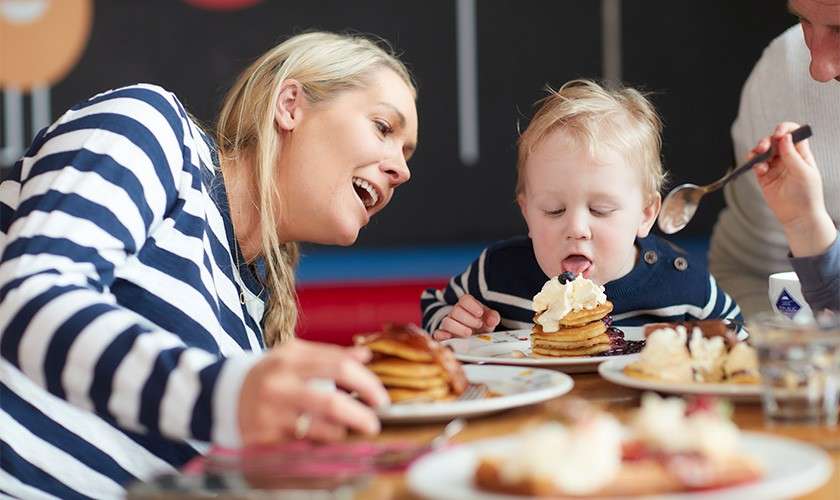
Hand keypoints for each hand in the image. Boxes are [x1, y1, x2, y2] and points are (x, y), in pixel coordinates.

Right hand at [237, 339, 387, 445]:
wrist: (222, 394)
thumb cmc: (269, 373)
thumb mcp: (294, 355)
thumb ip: (330, 354)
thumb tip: (366, 355)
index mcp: (290, 359)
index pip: (339, 366)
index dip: (366, 383)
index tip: (381, 398)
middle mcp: (279, 386)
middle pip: (331, 403)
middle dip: (360, 415)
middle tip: (374, 424)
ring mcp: (270, 414)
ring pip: (319, 430)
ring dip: (341, 433)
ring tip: (348, 431)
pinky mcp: (264, 439)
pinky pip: (303, 446)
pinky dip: (320, 446)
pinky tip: (327, 443)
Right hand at [432, 294, 500, 339]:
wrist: (475, 335)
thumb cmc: (481, 324)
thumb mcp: (490, 319)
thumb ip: (493, 317)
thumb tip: (492, 319)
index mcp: (466, 305)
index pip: (464, 299)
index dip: (472, 306)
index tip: (480, 313)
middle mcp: (455, 312)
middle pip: (456, 311)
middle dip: (469, 319)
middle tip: (479, 325)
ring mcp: (448, 323)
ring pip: (447, 322)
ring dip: (459, 328)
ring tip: (469, 333)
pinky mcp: (442, 335)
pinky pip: (437, 334)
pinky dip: (443, 336)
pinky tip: (451, 338)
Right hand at [751, 122, 835, 256]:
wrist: (798, 216)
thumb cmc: (807, 195)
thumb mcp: (803, 173)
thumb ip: (792, 155)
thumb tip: (785, 137)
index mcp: (801, 154)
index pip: (793, 134)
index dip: (785, 129)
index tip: (779, 134)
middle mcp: (787, 158)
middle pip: (774, 140)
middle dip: (767, 140)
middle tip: (764, 147)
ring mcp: (775, 167)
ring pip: (763, 152)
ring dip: (758, 151)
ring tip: (756, 156)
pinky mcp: (764, 177)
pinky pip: (756, 165)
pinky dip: (755, 164)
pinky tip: (759, 170)